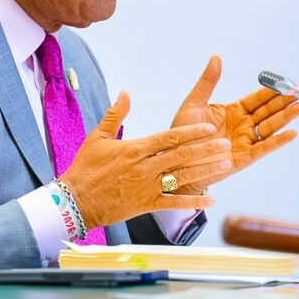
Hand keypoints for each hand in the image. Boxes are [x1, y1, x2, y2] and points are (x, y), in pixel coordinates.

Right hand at [60, 91, 232, 229]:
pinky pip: (173, 203)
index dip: (191, 132)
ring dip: (205, 171)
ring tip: (225, 164)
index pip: (168, 138)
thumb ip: (116, 114)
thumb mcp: (98, 137)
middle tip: (225, 143)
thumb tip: (126, 93)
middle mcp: (143, 168)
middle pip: (180, 156)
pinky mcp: (145, 205)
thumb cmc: (85, 168)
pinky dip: (193, 201)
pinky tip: (211, 198)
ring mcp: (146, 188)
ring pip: (181, 178)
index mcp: (134, 149)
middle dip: (205, 149)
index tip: (209, 127)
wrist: (73, 201)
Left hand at [171, 56, 298, 193]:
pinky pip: (264, 148)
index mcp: (233, 111)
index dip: (271, 91)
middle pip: (268, 111)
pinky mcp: (244, 157)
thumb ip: (208, 82)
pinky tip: (292, 133)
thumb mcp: (194, 103)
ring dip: (286, 118)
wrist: (174, 162)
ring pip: (270, 127)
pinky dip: (279, 141)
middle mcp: (243, 126)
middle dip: (284, 102)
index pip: (257, 99)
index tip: (285, 82)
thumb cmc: (182, 134)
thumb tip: (216, 58)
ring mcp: (245, 141)